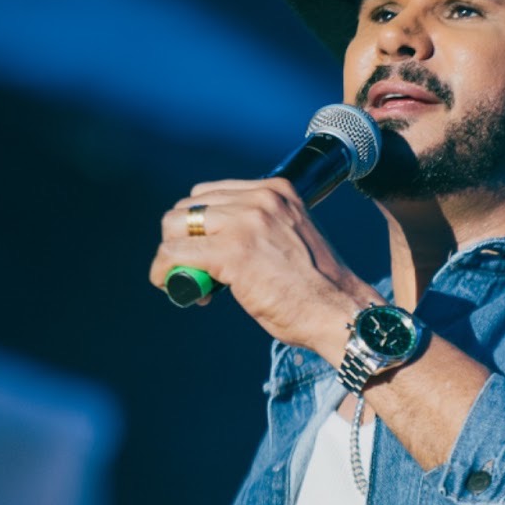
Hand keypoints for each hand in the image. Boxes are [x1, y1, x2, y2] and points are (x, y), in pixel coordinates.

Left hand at [149, 178, 378, 358]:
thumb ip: (258, 229)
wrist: (339, 313)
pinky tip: (180, 290)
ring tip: (192, 284)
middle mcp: (260, 199)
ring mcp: (245, 222)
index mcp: (276, 191)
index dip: (200, 226)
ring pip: (174, 226)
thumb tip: (211, 242)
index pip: (211, 194)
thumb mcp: (289, 239)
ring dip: (172, 256)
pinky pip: (174, 254)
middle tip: (196, 272)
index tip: (207, 254)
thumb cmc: (317, 289)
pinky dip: (165, 273)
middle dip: (183, 239)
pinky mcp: (231, 252)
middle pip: (188, 206)